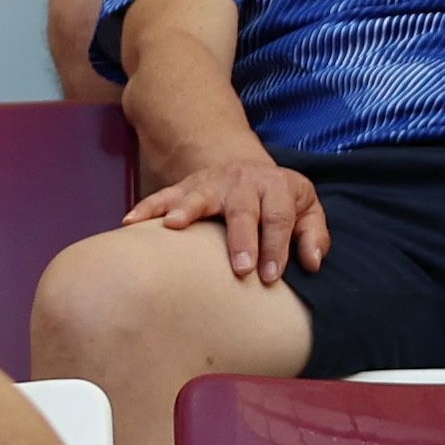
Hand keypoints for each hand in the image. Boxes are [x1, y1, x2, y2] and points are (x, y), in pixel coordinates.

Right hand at [125, 152, 328, 284]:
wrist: (245, 167)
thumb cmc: (279, 199)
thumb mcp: (307, 208)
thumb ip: (314, 235)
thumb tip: (312, 263)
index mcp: (277, 187)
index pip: (279, 218)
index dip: (277, 247)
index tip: (271, 277)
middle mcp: (244, 181)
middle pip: (243, 210)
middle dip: (241, 238)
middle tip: (240, 267)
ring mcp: (211, 182)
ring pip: (198, 196)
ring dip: (185, 210)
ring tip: (174, 227)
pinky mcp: (186, 186)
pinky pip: (163, 195)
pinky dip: (146, 208)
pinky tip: (130, 222)